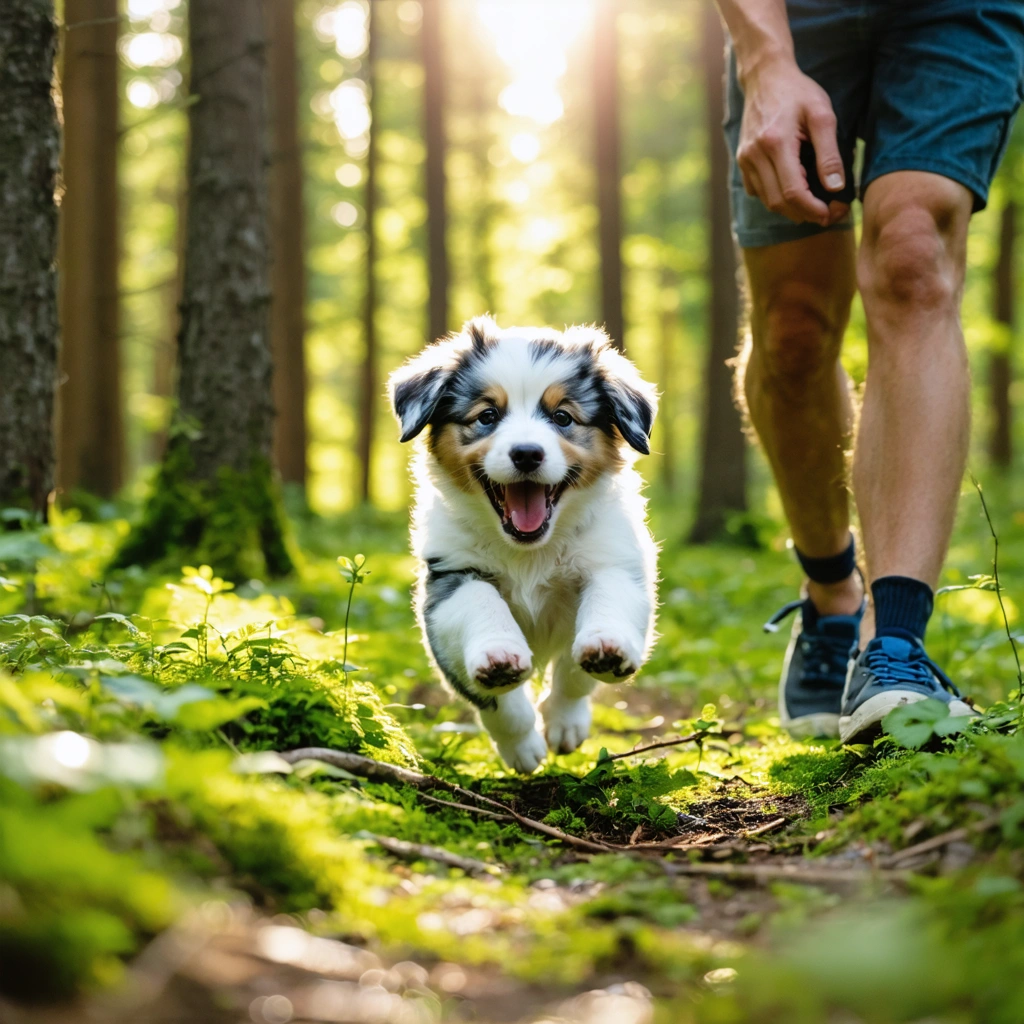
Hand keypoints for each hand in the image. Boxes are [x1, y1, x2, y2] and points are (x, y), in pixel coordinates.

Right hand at [737, 57, 848, 226]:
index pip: (793, 192)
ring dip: (791, 209)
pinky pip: (757, 191)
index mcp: (776, 143)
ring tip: (814, 204)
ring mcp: (745, 159)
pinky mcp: (742, 160)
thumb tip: (836, 188)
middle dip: (805, 214)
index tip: (832, 214)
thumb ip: (830, 154)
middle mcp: (755, 155)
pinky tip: (792, 187)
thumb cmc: (798, 92)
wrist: (765, 76)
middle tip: (828, 212)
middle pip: (778, 202)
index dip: (813, 210)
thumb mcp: (822, 116)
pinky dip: (775, 197)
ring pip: (767, 200)